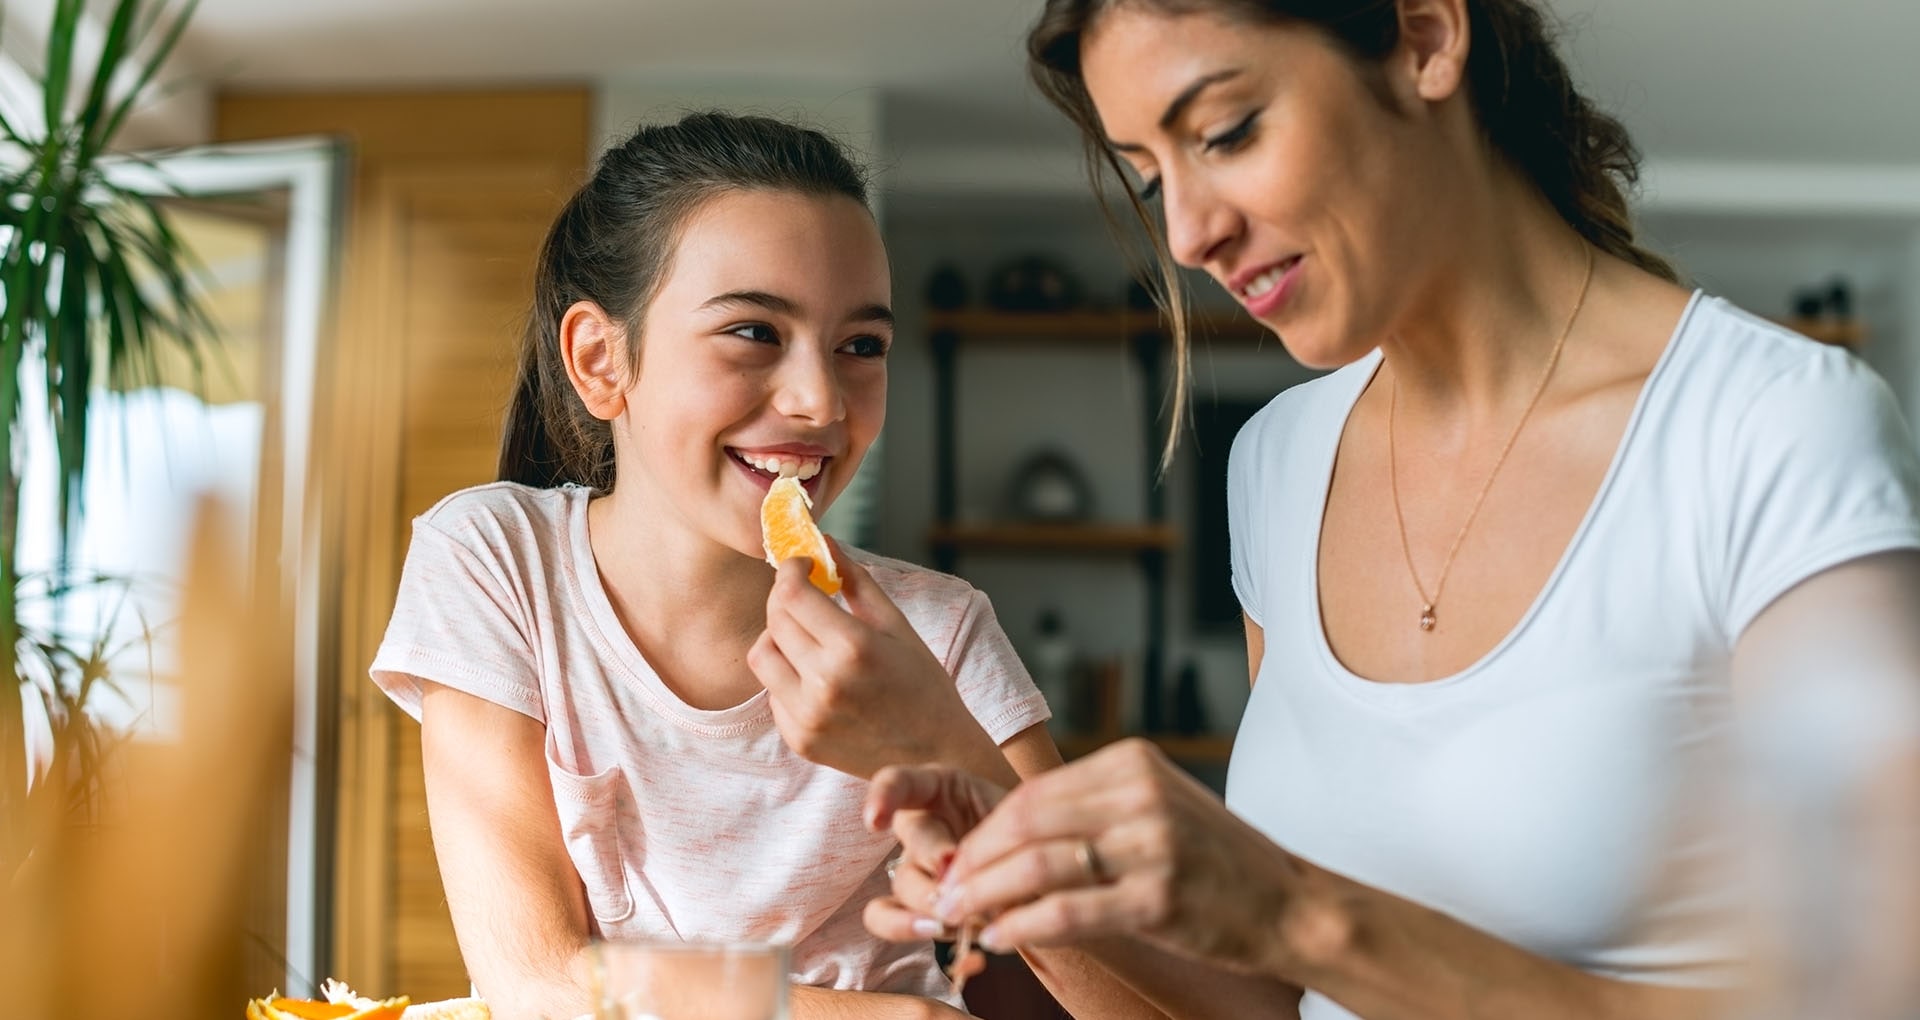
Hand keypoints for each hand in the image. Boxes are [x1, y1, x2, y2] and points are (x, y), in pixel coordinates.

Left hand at [748, 540, 990, 778]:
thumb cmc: (924, 687)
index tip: (802, 565)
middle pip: (774, 619)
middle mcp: (825, 683)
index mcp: (854, 648)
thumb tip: (826, 543)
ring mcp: (808, 716)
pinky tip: (818, 677)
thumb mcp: (899, 627)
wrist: (937, 756)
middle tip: (805, 594)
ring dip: (778, 637)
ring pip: (762, 656)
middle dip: (785, 597)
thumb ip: (858, 581)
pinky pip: (772, 692)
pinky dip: (787, 676)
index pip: (792, 593)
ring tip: (807, 638)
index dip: (790, 569)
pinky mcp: (800, 739)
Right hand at [861, 764, 1010, 944]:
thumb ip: (994, 837)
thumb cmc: (1026, 828)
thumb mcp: (1017, 816)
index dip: (882, 797)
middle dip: (931, 862)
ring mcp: (916, 869)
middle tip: (953, 877)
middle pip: (910, 842)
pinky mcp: (918, 905)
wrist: (1042, 862)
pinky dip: (922, 937)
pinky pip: (896, 924)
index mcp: (938, 790)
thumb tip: (965, 885)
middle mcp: (919, 828)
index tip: (876, 823)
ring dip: (929, 907)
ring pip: (900, 890)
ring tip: (959, 922)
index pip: (898, 782)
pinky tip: (970, 956)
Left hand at [922, 739, 1316, 977]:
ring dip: (986, 894)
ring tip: (961, 917)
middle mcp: (1140, 794)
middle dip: (974, 861)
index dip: (986, 831)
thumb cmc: (1217, 861)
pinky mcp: (1158, 897)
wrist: (1291, 904)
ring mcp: (1151, 844)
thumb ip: (1092, 811)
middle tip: (944, 892)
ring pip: (1037, 865)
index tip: (958, 861)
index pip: (1034, 792)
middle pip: (1026, 823)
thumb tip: (1009, 839)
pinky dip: (1023, 925)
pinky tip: (1000, 937)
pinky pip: (1068, 911)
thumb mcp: (1157, 808)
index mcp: (1133, 763)